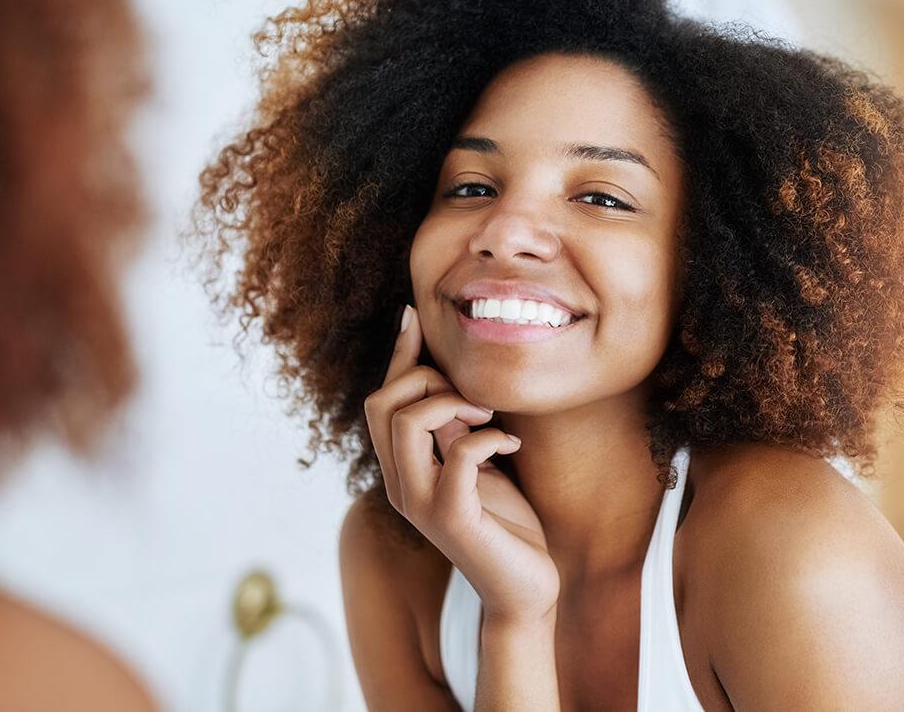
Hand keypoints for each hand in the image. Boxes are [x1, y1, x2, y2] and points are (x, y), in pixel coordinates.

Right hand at [363, 303, 559, 623]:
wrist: (524, 588)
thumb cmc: (504, 523)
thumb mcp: (473, 460)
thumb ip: (451, 426)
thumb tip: (439, 375)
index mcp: (400, 468)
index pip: (380, 400)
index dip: (397, 355)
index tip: (414, 315)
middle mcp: (399, 484)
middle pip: (382, 403)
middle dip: (428, 380)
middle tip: (476, 397)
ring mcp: (421, 503)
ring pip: (406, 422)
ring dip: (453, 402)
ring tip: (491, 415)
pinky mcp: (452, 519)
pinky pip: (458, 456)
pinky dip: (487, 436)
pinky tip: (511, 442)